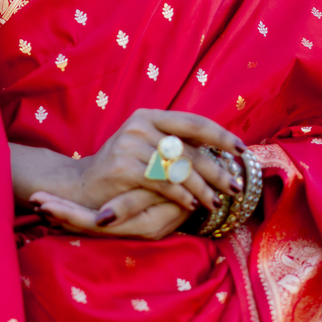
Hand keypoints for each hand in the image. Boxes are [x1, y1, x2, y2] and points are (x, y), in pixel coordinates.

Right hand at [25, 108, 246, 239]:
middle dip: (216, 169)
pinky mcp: (125, 167)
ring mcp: (131, 144)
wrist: (80, 186)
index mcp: (149, 116)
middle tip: (235, 186)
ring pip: (179, 168)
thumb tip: (219, 151)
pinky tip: (194, 206)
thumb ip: (174, 145)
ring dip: (202, 188)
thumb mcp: (147, 148)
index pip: (194, 123)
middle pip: (190, 148)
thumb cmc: (121, 170)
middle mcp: (141, 125)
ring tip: (217, 202)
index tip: (241, 151)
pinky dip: (182, 195)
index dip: (220, 137)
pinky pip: (164, 183)